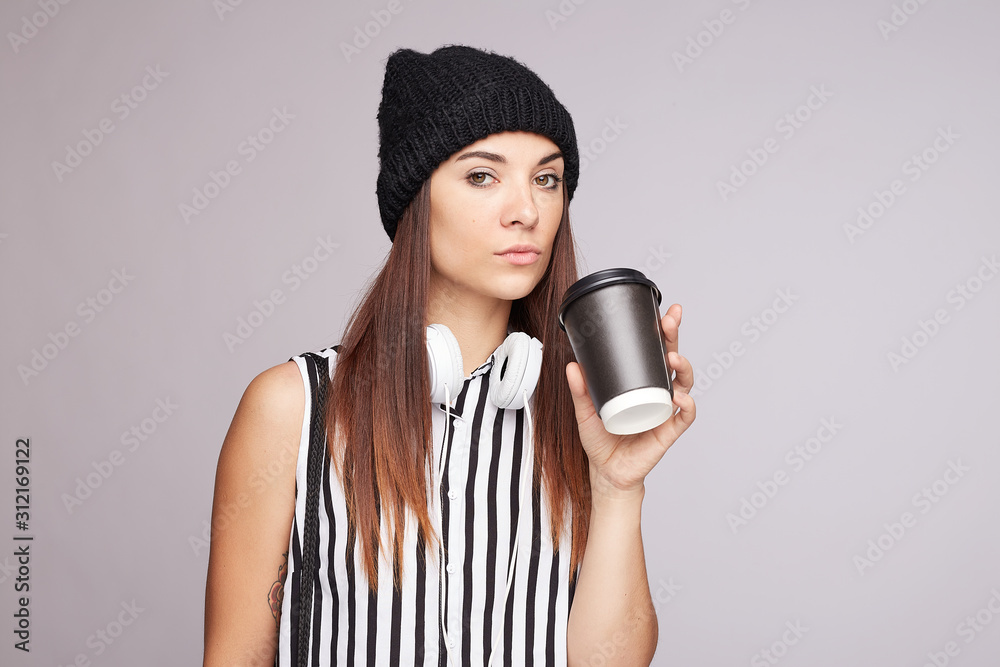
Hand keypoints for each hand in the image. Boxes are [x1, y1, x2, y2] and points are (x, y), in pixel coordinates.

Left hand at [565, 303, 695, 499]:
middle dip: (674, 338)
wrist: (606, 472)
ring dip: (682, 368)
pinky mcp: (669, 432)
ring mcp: (666, 411)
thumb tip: (572, 365)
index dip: (663, 333)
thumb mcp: (585, 411)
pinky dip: (686, 405)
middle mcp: (658, 393)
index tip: (665, 313)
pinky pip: (684, 417)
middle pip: (672, 360)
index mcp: (642, 383)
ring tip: (672, 358)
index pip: (655, 352)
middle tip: (669, 322)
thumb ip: (580, 390)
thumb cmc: (601, 440)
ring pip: (684, 384)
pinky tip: (678, 398)